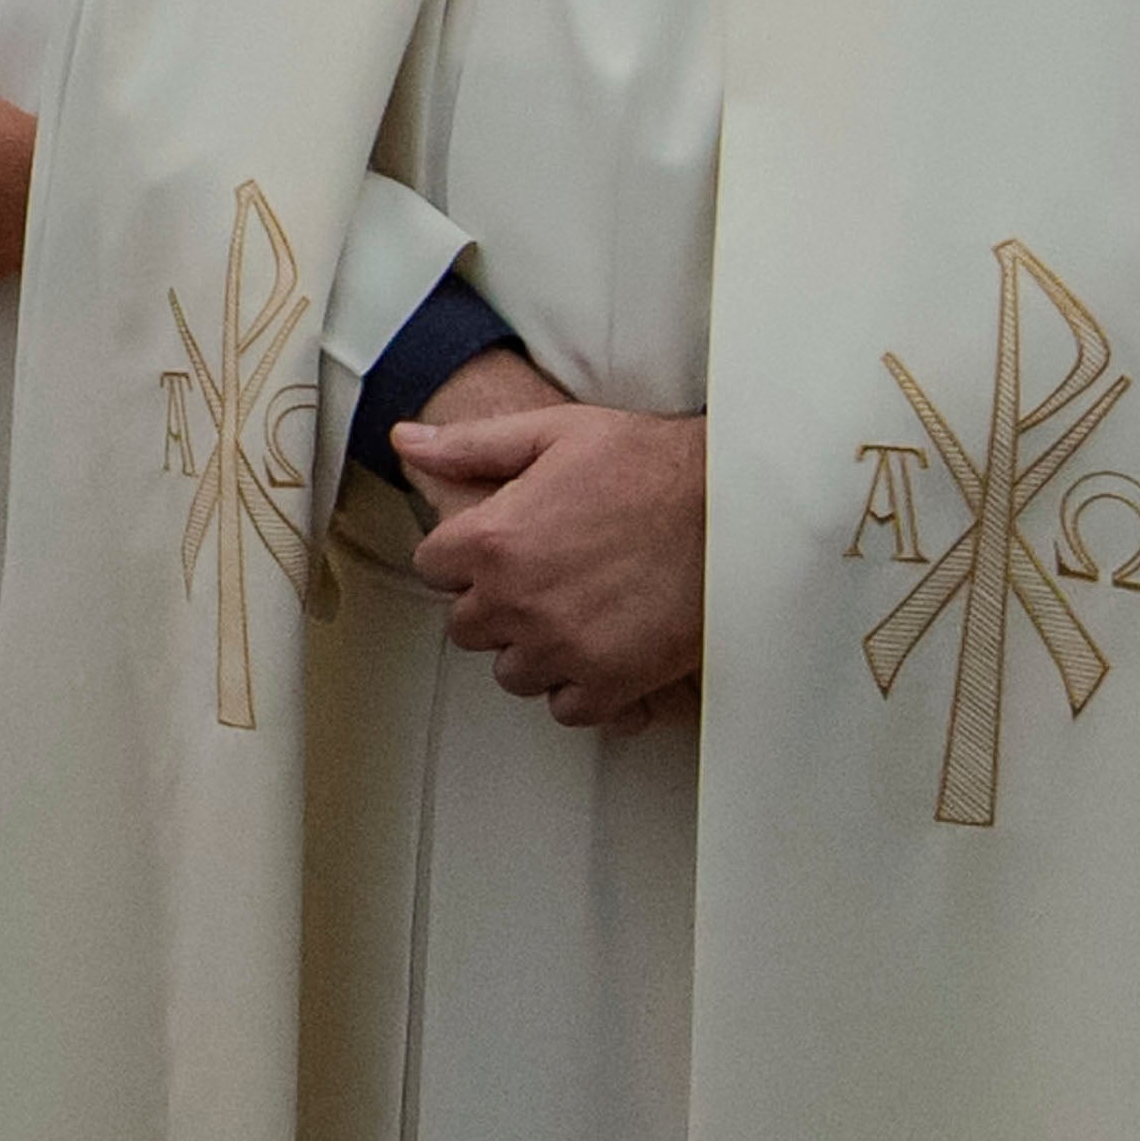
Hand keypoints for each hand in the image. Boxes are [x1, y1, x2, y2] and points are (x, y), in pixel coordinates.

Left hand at [401, 351, 707, 723]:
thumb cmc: (648, 462)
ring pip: (513, 672)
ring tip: (573, 613)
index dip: (463, 555)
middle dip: (493, 604)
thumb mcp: (553, 433)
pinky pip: (567, 708)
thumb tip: (405, 440)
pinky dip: (580, 686)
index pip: (431, 567)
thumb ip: (471, 446)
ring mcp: (563, 648)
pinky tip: (602, 649)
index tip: (497, 546)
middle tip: (540, 577)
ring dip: (533, 649)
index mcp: (493, 539)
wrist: (734, 507)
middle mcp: (518, 602)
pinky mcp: (611, 682)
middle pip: (467, 627)